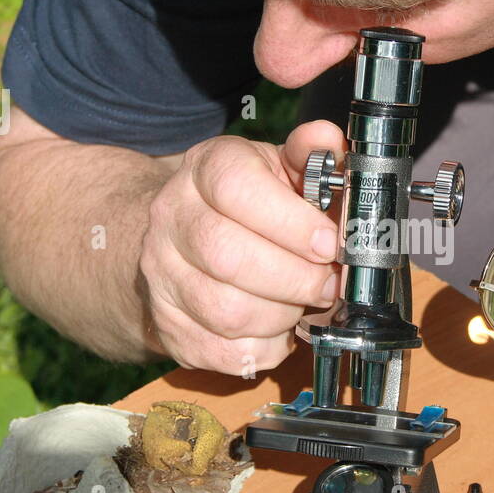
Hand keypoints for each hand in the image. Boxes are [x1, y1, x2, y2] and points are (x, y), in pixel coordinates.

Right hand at [138, 121, 344, 374]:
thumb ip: (312, 156)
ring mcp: (162, 274)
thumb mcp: (281, 169)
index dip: (292, 223)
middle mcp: (172, 217)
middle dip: (295, 279)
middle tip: (329, 283)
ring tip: (303, 303)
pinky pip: (222, 352)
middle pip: (228, 256)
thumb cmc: (251, 206)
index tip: (330, 244)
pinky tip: (279, 328)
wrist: (185, 242)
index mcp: (206, 168)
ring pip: (225, 311)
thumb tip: (329, 140)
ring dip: (283, 315)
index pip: (236, 189)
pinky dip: (264, 348)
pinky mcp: (167, 325)